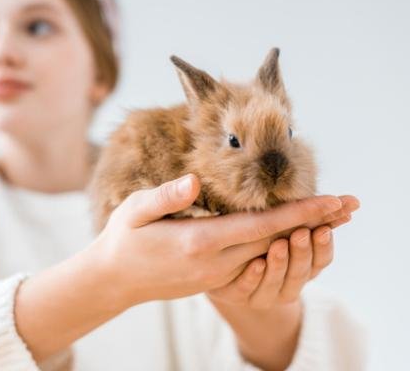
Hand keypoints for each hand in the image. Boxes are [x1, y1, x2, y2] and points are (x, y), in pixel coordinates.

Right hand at [90, 173, 349, 308]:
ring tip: (328, 218)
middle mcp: (215, 264)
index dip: (298, 213)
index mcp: (199, 243)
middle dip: (312, 223)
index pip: (260, 226)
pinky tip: (289, 234)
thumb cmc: (124, 239)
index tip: (331, 201)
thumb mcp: (135, 210)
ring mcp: (217, 276)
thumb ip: (166, 196)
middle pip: (275, 242)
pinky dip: (277, 246)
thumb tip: (196, 180)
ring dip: (299, 236)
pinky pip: (253, 261)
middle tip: (347, 206)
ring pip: (268, 253)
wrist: (114, 280)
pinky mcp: (214, 280)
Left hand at [206, 223, 346, 308]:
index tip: (323, 228)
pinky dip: (252, 278)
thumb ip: (313, 218)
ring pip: (275, 284)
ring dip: (279, 265)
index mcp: (304, 268)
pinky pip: (246, 290)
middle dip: (301, 253)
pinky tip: (254, 264)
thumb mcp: (286, 228)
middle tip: (300, 234)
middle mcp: (288, 285)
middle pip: (300, 273)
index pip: (321, 260)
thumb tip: (352, 201)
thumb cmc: (263, 242)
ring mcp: (264, 295)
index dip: (322, 246)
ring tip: (277, 245)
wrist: (226, 269)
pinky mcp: (238, 296)